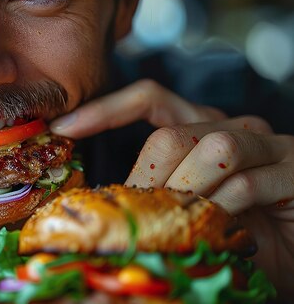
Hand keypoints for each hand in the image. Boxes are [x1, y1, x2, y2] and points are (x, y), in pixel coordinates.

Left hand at [51, 79, 293, 295]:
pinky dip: (223, 209)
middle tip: (144, 215)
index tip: (64, 126)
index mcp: (200, 128)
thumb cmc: (237, 232)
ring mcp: (268, 144)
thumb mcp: (187, 209)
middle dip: (148, 179)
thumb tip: (106, 200)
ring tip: (185, 224)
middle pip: (171, 133)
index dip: (106, 109)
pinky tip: (220, 228)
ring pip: (211, 149)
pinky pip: (246, 183)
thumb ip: (157, 195)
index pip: (150, 100)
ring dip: (188, 193)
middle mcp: (233, 126)